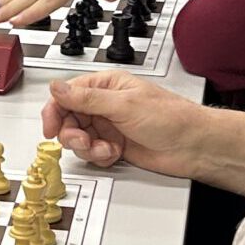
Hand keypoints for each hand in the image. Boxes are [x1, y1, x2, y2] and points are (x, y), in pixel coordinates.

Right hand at [40, 71, 206, 176]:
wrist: (193, 146)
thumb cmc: (171, 118)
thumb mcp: (124, 105)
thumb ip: (87, 98)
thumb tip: (57, 87)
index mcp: (106, 86)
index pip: (67, 94)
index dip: (55, 110)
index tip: (50, 127)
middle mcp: (105, 105)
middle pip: (69, 119)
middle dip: (72, 134)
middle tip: (83, 141)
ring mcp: (109, 126)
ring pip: (79, 138)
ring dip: (87, 148)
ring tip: (105, 149)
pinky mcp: (114, 145)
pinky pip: (92, 153)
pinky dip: (99, 157)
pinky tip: (114, 154)